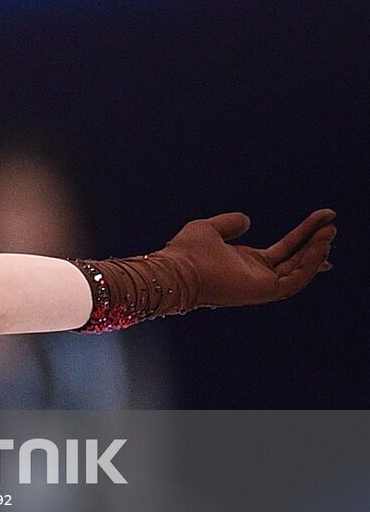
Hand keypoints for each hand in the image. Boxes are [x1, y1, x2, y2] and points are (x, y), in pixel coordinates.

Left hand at [162, 208, 336, 306]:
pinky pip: (293, 280)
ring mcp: (261, 285)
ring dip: (315, 252)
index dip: (304, 235)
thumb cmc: (186, 252)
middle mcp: (257, 274)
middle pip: (295, 258)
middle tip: (332, 225)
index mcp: (246, 261)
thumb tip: (247, 220)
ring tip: (329, 232)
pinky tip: (318, 247)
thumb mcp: (209, 229)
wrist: (178, 269)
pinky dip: (308, 266)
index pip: (285, 249)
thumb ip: (229, 224)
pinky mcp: (263, 292)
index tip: (323, 220)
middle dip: (315, 241)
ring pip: (297, 269)